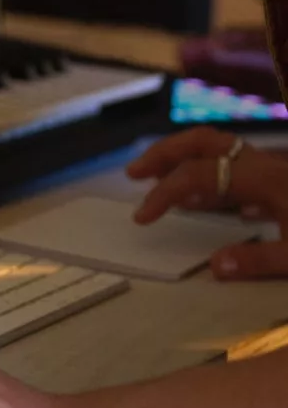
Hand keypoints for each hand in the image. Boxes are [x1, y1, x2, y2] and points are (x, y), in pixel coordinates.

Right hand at [127, 126, 287, 277]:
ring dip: (182, 157)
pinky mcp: (281, 178)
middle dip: (163, 153)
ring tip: (156, 177)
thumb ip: (259, 261)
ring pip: (217, 148)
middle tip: (134, 172)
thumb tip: (215, 266)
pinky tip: (202, 197)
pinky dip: (208, 172)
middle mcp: (263, 164)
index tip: (142, 217)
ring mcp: (272, 167)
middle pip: (202, 142)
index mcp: (264, 178)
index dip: (165, 192)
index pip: (198, 175)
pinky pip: (234, 164)